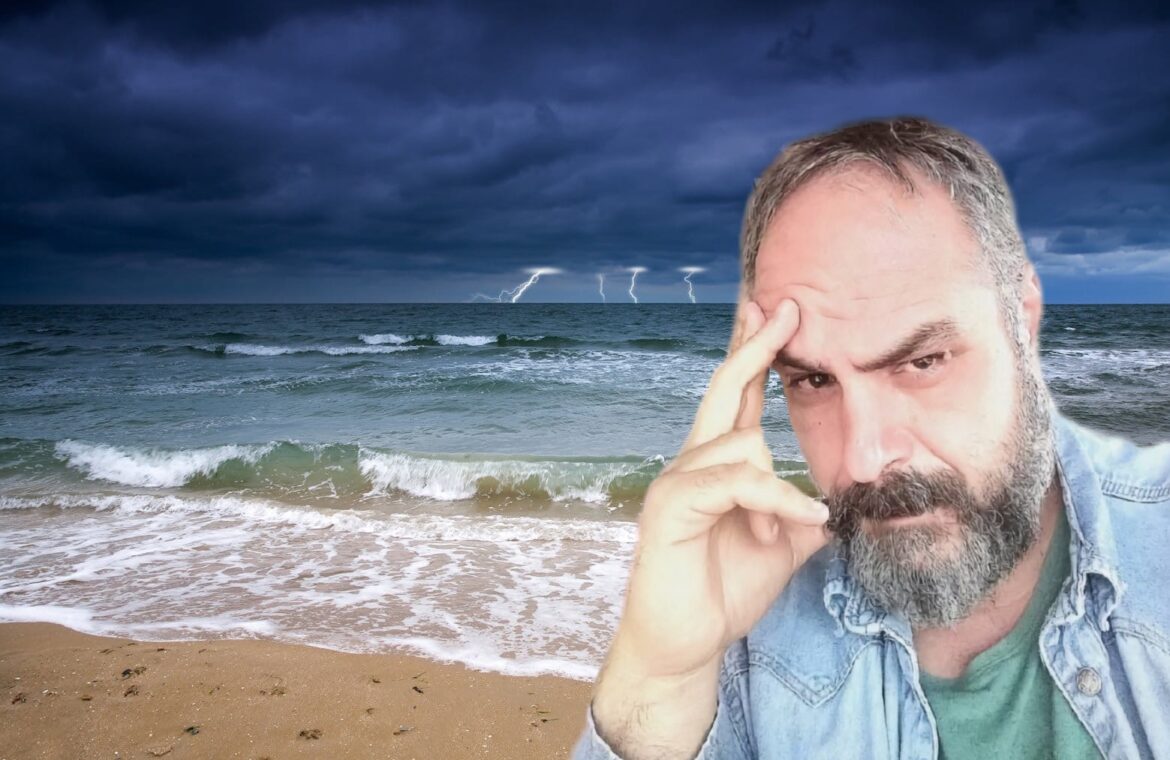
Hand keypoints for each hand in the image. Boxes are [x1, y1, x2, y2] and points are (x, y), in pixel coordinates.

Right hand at [591, 288, 830, 757]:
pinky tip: (797, 524)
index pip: (739, 397)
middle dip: (755, 345)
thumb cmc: (725, 591)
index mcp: (718, 465)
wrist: (686, 644)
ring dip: (776, 493)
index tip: (777, 310)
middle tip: (785, 304)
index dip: (757, 352)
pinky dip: (774, 500)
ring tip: (776, 537)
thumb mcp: (782, 547)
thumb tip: (840, 504)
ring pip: (743, 444)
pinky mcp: (671, 505)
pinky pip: (736, 483)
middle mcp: (693, 461)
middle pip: (726, 389)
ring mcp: (677, 480)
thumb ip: (803, 516)